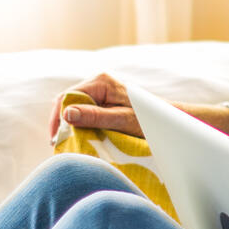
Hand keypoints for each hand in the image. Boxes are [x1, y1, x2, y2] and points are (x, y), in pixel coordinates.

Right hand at [49, 72, 228, 144]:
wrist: (172, 123)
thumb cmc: (152, 121)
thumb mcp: (123, 121)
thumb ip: (96, 116)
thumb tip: (68, 113)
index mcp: (101, 82)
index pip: (67, 96)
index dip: (59, 117)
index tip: (57, 139)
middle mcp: (99, 85)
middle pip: (68, 102)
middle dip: (62, 123)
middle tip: (59, 146)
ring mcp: (101, 95)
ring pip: (75, 110)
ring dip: (71, 127)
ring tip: (68, 146)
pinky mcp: (105, 107)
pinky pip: (85, 116)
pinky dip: (81, 129)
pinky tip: (80, 142)